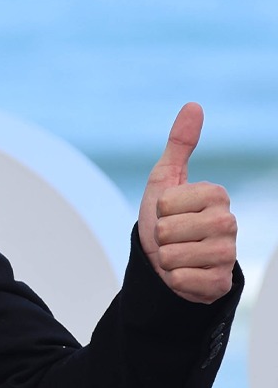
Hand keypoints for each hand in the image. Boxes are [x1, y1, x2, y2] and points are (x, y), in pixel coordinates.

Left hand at [137, 103, 236, 303]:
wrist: (170, 264)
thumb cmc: (167, 219)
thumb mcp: (166, 180)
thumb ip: (180, 144)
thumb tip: (194, 105)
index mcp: (217, 195)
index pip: (166, 203)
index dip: (158, 211)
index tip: (170, 214)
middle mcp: (228, 223)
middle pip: (167, 230)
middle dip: (160, 236)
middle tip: (173, 238)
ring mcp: (227, 254)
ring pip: (172, 256)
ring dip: (165, 259)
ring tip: (178, 255)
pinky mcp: (220, 283)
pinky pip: (180, 279)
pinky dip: (173, 279)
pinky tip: (185, 274)